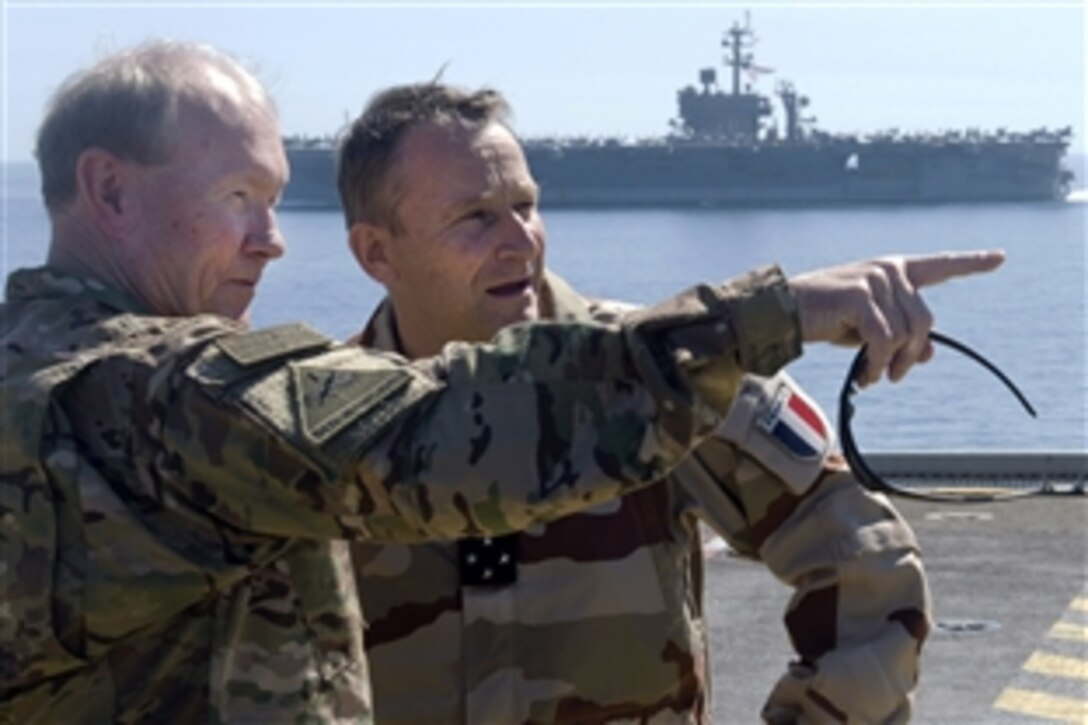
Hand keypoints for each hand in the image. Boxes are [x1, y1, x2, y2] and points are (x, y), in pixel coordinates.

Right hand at [789, 250, 1004, 385]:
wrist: (780, 314)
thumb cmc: (821, 319)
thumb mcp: (866, 331)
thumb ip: (899, 336)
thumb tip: (929, 352)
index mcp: (892, 270)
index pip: (938, 266)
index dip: (970, 263)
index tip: (999, 259)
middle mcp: (888, 269)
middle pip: (924, 321)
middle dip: (910, 355)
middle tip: (891, 377)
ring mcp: (875, 278)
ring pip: (906, 334)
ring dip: (890, 364)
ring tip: (871, 377)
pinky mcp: (861, 295)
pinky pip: (884, 340)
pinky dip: (876, 364)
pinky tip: (864, 375)